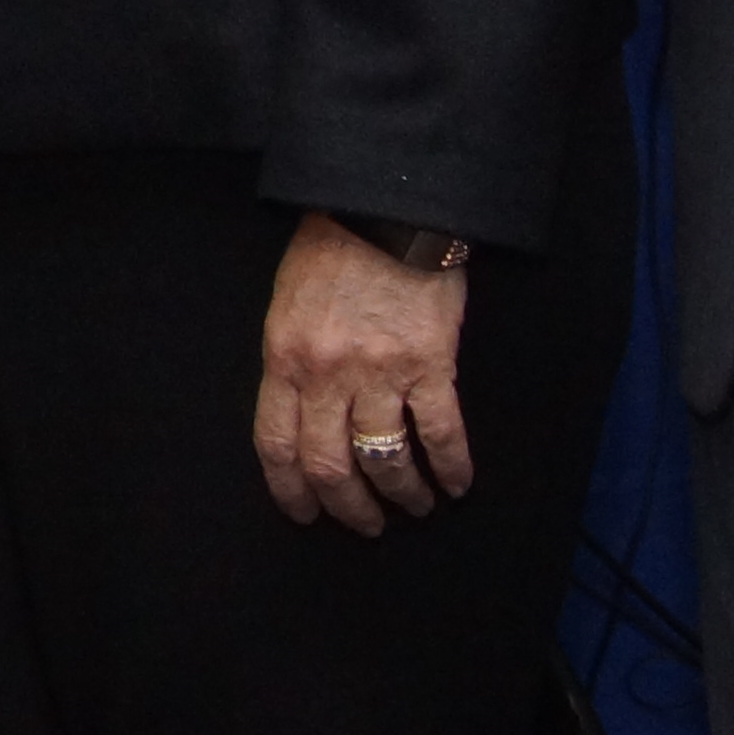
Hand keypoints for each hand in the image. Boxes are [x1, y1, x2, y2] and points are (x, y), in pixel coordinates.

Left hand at [256, 211, 475, 535]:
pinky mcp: (429, 364)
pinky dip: (450, 467)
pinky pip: (440, 432)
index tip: (305, 514)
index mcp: (284, 359)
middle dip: (348, 506)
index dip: (290, 490)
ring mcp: (379, 372)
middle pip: (330, 464)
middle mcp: (326, 374)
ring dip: (402, 493)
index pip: (276, 444)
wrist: (384, 209)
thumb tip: (303, 417)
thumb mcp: (287, 307)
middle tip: (366, 525)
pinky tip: (457, 484)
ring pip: (385, 458)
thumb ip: (293, 363)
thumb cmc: (332, 253)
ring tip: (414, 506)